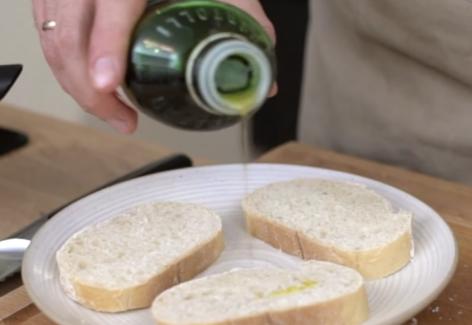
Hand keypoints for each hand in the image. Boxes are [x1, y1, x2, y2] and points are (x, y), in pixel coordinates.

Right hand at [32, 0, 274, 133]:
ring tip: (114, 112)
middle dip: (88, 90)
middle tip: (122, 120)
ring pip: (51, 38)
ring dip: (75, 83)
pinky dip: (64, 64)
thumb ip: (248, 22)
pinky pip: (45, 31)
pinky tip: (92, 83)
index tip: (110, 86)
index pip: (112, 8)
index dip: (107, 49)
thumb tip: (266, 83)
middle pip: (68, 34)